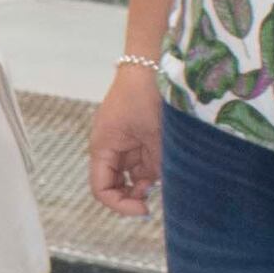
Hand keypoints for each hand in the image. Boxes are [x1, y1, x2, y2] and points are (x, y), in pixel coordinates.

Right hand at [86, 61, 161, 214]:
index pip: (102, 189)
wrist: (152, 63)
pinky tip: (171, 169)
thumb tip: (164, 193)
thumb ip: (158, 166)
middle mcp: (111, 149)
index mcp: (103, 147)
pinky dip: (157, 171)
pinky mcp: (141, 137)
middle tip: (157, 201)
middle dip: (135, 196)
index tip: (145, 209)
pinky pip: (146, 163)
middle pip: (117, 186)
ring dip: (150, 183)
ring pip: (135, 176)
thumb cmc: (146, 95)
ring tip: (169, 179)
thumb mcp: (154, 136)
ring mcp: (127, 143)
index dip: (120, 205)